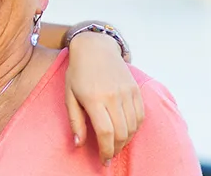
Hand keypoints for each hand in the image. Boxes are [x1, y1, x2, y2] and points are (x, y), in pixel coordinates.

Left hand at [65, 31, 143, 164]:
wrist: (96, 48)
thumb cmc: (78, 73)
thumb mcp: (69, 96)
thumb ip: (75, 121)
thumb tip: (78, 144)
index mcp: (94, 99)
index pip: (105, 132)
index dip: (106, 150)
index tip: (104, 161)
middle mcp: (114, 96)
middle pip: (121, 133)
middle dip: (116, 149)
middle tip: (109, 155)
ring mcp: (127, 93)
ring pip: (133, 127)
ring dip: (126, 140)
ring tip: (116, 144)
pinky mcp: (136, 90)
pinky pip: (140, 116)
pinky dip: (135, 128)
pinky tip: (125, 131)